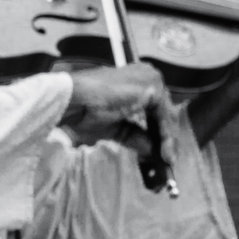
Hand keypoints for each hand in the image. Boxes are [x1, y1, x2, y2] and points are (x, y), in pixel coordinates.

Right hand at [59, 62, 176, 152]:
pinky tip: (164, 153)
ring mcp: (150, 78)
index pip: (154, 110)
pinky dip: (166, 136)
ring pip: (166, 115)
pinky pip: (165, 116)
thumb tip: (151, 151)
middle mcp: (145, 75)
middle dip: (164, 139)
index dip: (157, 133)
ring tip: (165, 163)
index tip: (158, 154)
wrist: (71, 101)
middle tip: (166, 162)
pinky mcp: (153, 86)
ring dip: (167, 141)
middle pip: (163, 112)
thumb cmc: (82, 110)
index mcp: (134, 80)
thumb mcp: (114, 128)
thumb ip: (135, 136)